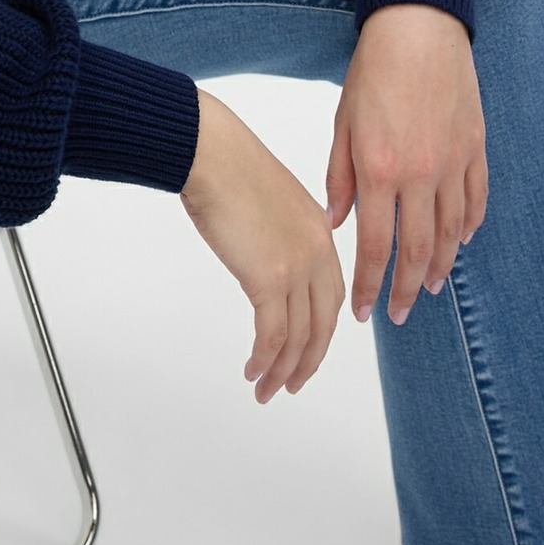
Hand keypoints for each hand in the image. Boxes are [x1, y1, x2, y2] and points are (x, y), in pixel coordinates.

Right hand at [181, 89, 345, 400]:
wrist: (212, 154)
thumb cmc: (228, 166)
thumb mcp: (271, 199)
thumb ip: (281, 231)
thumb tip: (269, 254)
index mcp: (320, 232)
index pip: (331, 295)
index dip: (323, 329)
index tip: (312, 349)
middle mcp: (317, 253)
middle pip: (322, 324)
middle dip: (308, 360)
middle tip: (293, 384)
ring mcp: (296, 267)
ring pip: (298, 336)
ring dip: (282, 369)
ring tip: (267, 390)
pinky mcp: (268, 278)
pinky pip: (272, 334)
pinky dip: (265, 358)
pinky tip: (253, 371)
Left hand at [325, 3, 487, 325]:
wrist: (419, 28)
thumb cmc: (374, 72)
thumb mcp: (343, 124)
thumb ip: (340, 178)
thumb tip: (338, 223)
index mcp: (379, 170)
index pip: (375, 246)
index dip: (369, 285)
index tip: (364, 311)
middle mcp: (420, 174)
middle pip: (418, 251)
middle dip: (407, 290)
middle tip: (400, 315)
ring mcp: (453, 163)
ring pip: (452, 232)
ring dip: (441, 266)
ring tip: (431, 288)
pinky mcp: (475, 148)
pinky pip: (476, 200)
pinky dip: (469, 226)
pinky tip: (461, 242)